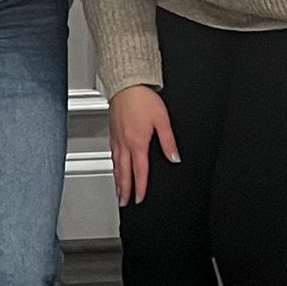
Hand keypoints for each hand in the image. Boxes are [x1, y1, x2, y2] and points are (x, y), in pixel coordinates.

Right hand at [107, 84, 179, 204]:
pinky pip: (112, 154)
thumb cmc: (142, 99)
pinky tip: (115, 166)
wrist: (126, 84)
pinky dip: (113, 165)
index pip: (139, 171)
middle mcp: (124, 143)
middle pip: (124, 172)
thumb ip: (168, 141)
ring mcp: (116, 137)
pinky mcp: (112, 131)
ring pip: (116, 164)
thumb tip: (174, 157)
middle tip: (124, 202)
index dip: (140, 187)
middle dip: (124, 189)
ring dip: (117, 179)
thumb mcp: (162, 120)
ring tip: (118, 190)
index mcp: (137, 143)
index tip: (139, 198)